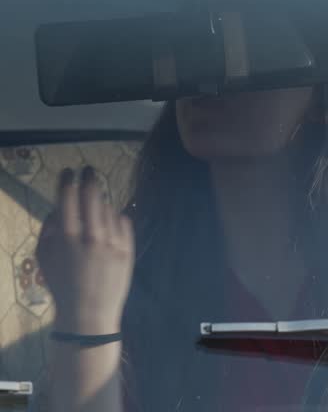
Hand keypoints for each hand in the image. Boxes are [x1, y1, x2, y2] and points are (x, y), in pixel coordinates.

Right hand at [35, 167, 134, 333]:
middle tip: (89, 171)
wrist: (89, 313)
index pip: (67, 198)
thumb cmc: (62, 285)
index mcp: (67, 238)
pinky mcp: (128, 251)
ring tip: (95, 214)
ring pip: (109, 209)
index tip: (69, 171)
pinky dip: (116, 219)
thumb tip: (58, 208)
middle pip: (93, 197)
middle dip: (90, 180)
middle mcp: (92, 237)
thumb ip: (48, 229)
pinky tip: (108, 226)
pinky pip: (123, 222)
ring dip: (101, 205)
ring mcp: (113, 243)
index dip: (68, 180)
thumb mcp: (44, 258)